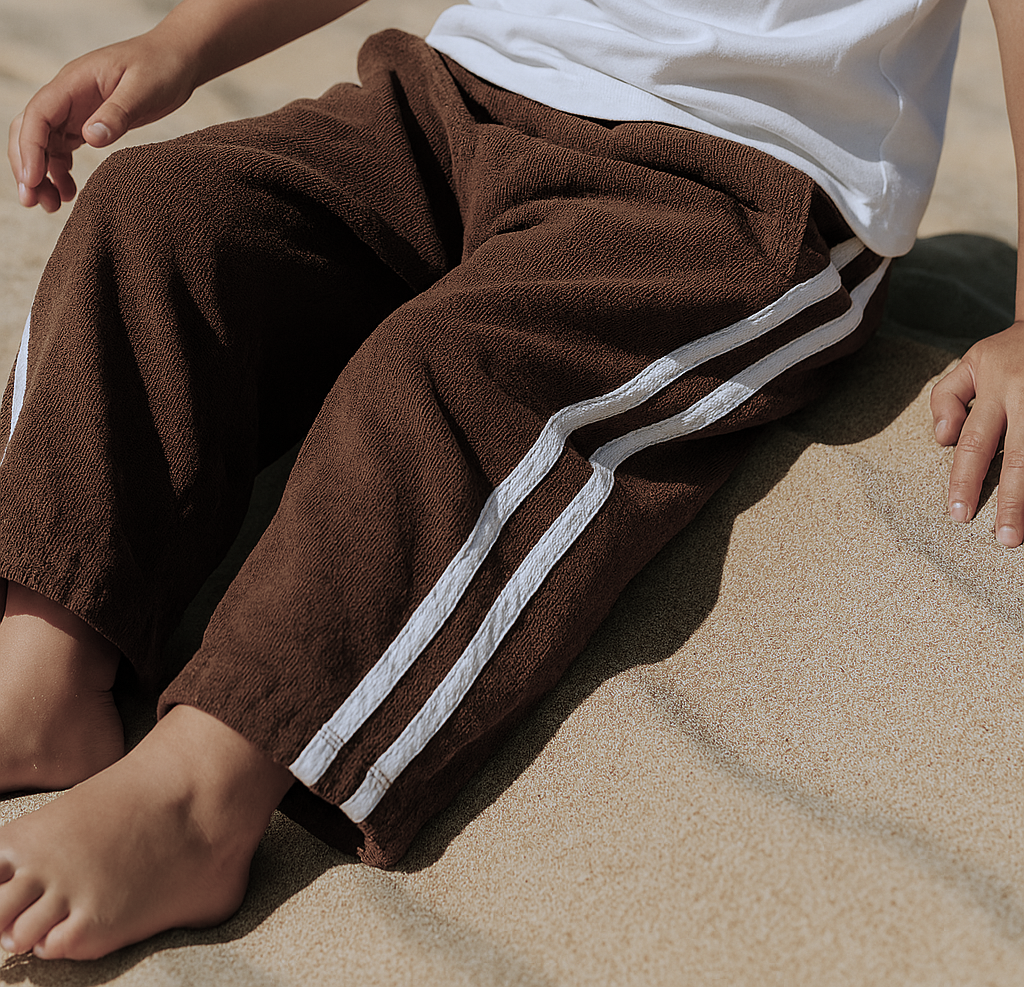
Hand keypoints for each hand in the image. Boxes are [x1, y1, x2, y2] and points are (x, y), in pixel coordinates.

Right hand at [8, 33, 196, 211]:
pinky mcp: (88, 122)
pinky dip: (60, 171)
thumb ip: (117, 113)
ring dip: (42, 174)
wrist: (177, 60)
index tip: (33, 180)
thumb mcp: (143, 89)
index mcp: (72, 82)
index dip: (30, 148)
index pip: (37, 115)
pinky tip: (69, 192)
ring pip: (43, 144)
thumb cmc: (161, 67)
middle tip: (32, 202)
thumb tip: (90, 138)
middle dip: (26, 166)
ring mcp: (75, 109)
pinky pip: (63, 149)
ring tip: (52, 206)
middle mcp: (67, 96)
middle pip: (29, 131)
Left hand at [931, 321, 1023, 546]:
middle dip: (1013, 501)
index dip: (965, 481)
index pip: (974, 443)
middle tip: (1007, 538)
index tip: (959, 514)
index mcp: (997, 388)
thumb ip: (947, 398)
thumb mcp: (972, 362)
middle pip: (1019, 458)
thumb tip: (942, 440)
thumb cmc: (1013, 351)